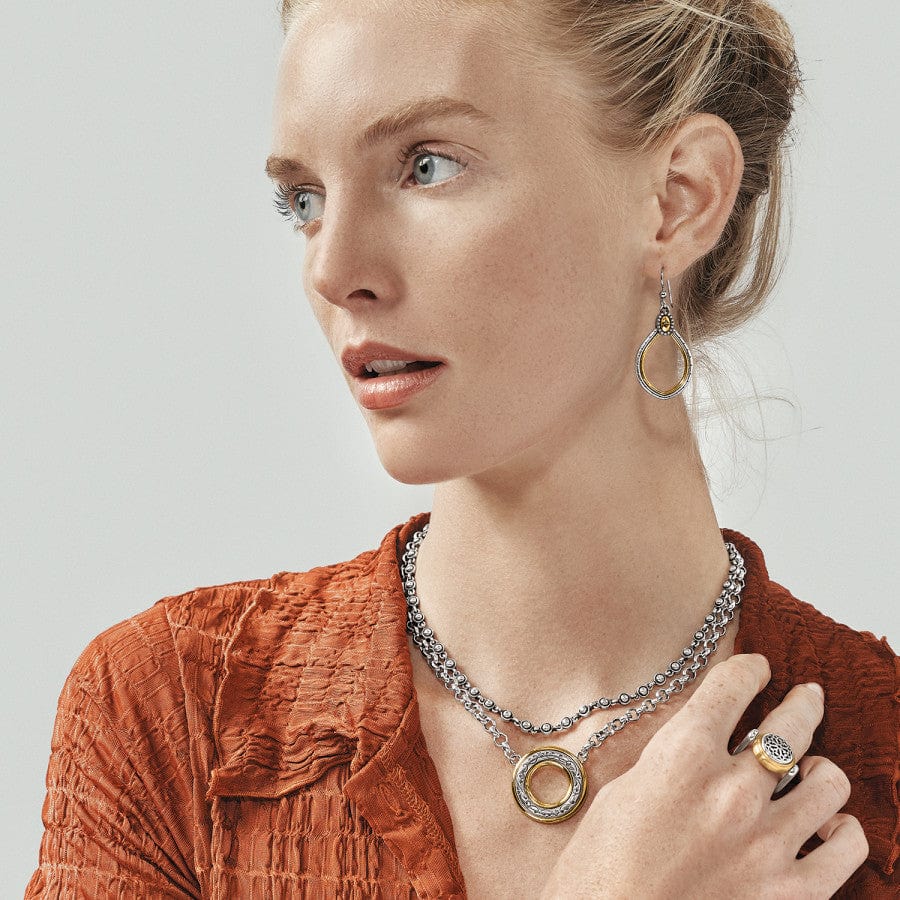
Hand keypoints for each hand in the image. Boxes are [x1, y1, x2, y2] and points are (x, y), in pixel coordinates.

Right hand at [539, 653, 868, 899]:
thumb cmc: (598, 869)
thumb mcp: (623, 792)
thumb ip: (670, 760)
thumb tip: (701, 742)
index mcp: (683, 756)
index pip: (733, 686)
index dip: (749, 669)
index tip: (756, 668)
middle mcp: (732, 791)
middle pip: (791, 724)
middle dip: (802, 702)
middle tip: (806, 695)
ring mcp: (768, 843)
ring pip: (827, 780)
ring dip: (819, 767)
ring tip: (812, 769)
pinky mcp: (791, 893)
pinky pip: (846, 847)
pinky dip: (842, 829)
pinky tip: (828, 823)